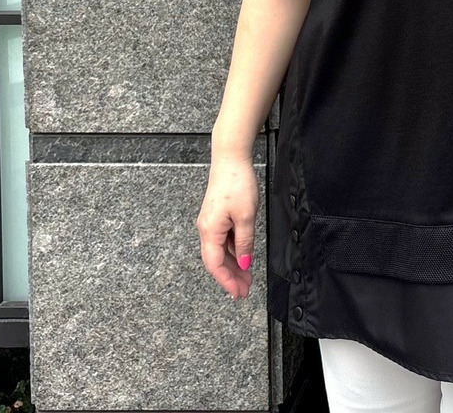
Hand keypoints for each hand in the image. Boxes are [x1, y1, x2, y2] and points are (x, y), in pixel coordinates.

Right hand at [196, 153, 258, 300]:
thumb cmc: (236, 183)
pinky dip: (234, 251)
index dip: (227, 281)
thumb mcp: (246, 216)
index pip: (215, 265)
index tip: (238, 293)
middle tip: (245, 291)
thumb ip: (245, 242)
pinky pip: (224, 240)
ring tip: (246, 278)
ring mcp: (211, 222)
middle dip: (231, 277)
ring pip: (221, 251)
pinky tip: (243, 257)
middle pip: (217, 261)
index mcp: (209, 231)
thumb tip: (245, 263)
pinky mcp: (217, 216)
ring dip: (233, 265)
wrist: (230, 159)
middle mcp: (206, 229)